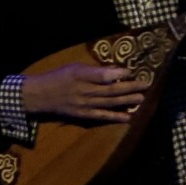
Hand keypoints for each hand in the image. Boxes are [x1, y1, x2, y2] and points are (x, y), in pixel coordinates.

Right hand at [20, 62, 147, 123]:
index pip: (103, 75)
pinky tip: (128, 117)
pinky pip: (101, 117)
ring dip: (126, 101)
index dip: (118, 73)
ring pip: (109, 103)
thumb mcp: (74, 67)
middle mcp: (84, 91)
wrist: (40, 96)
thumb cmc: (58, 77)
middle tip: (145, 85)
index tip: (131, 71)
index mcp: (81, 75)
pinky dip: (115, 117)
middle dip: (129, 87)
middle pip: (110, 90)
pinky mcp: (83, 115)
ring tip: (141, 98)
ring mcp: (84, 105)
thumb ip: (94, 70)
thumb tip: (115, 70)